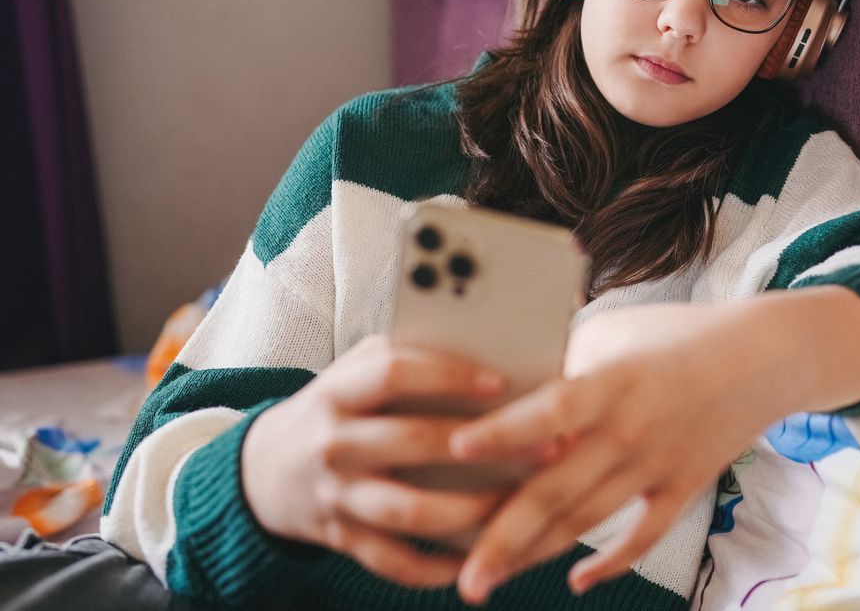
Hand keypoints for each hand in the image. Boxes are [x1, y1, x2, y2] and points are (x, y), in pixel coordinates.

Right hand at [241, 334, 510, 587]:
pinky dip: (438, 566)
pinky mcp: (343, 540)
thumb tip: (485, 343)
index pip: (393, 373)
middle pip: (413, 443)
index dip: (448, 376)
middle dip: (486, 447)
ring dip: (472, 511)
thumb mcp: (352, 371)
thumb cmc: (335, 408)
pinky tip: (479, 556)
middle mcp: (334, 444)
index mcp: (338, 391)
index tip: (500, 382)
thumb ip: (403, 356)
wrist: (265, 469)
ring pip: (410, 511)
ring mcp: (337, 497)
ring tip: (521, 504)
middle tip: (545, 447)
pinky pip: (396, 561)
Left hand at [446, 302, 783, 603]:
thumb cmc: (676, 334)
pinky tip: (577, 580)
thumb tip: (503, 388)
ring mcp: (658, 466)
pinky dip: (611, 561)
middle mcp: (631, 431)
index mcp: (611, 383)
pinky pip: (643, 537)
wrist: (764, 356)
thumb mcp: (613, 331)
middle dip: (504, 538)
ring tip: (489, 580)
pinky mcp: (683, 487)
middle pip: (558, 492)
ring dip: (535, 555)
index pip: (551, 410)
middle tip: (464, 576)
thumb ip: (561, 360)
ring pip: (587, 522)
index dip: (504, 429)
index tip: (456, 449)